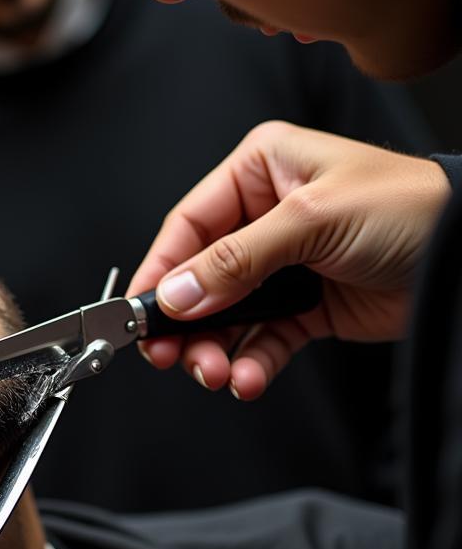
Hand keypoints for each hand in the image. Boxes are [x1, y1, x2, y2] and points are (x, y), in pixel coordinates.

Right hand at [127, 120, 449, 399]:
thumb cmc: (411, 208)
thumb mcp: (311, 220)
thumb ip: (236, 260)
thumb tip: (176, 293)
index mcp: (260, 171)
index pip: (189, 225)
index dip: (160, 270)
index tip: (138, 312)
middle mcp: (265, 216)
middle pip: (201, 275)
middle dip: (185, 321)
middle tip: (169, 355)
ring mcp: (284, 264)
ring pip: (227, 314)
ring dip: (215, 348)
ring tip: (216, 372)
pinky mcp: (306, 306)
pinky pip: (263, 338)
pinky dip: (251, 361)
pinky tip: (247, 377)